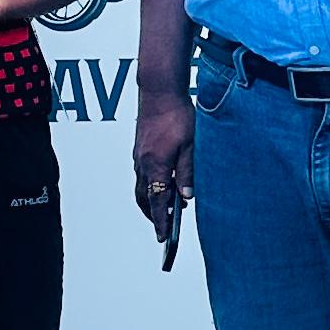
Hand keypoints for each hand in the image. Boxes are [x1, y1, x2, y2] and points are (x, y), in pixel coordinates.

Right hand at [132, 90, 194, 236]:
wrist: (159, 92)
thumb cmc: (176, 115)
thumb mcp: (190, 146)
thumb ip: (187, 172)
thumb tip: (186, 195)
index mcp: (156, 166)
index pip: (157, 202)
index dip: (161, 222)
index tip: (163, 237)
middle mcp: (143, 164)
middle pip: (145, 199)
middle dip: (153, 215)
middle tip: (164, 228)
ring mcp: (139, 157)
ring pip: (142, 187)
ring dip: (151, 201)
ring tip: (165, 209)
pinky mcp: (140, 149)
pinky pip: (142, 175)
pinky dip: (149, 186)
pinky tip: (161, 184)